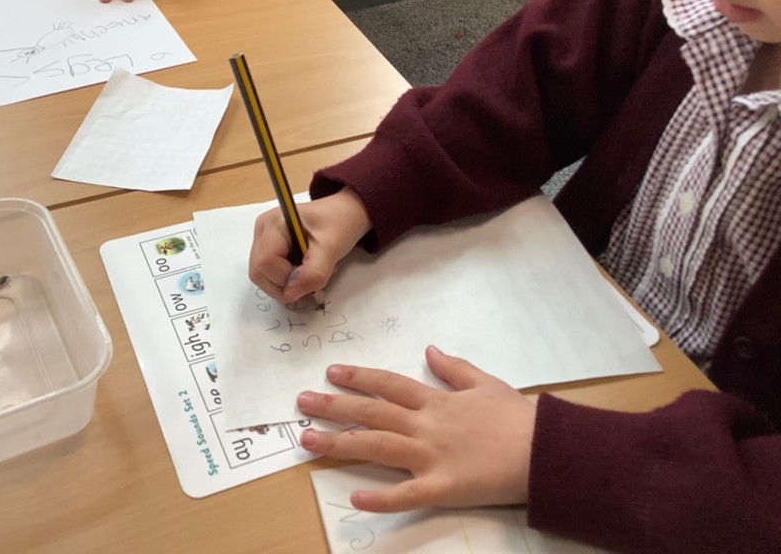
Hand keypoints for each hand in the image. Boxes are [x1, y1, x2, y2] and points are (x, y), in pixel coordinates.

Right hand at [248, 187, 371, 303]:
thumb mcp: (331, 248)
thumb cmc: (339, 223)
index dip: (286, 277)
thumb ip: (313, 273)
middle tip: (309, 279)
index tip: (311, 276)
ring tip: (307, 273)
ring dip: (283, 284)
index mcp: (274, 223)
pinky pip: (267, 273)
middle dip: (283, 284)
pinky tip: (301, 270)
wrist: (344, 214)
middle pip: (258, 271)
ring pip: (261, 275)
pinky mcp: (267, 248)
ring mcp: (262, 239)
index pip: (266, 262)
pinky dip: (284, 279)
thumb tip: (290, 295)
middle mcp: (262, 230)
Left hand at [297, 346, 535, 510]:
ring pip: (377, 446)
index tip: (331, 372)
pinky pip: (407, 495)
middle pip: (372, 412)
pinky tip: (354, 497)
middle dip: (334, 406)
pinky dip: (381, 498)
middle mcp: (427, 425)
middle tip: (301, 401)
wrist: (546, 451)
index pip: (389, 384)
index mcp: (437, 401)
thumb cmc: (518, 418)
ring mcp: (432, 456)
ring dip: (339, 443)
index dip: (358, 377)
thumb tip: (428, 349)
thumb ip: (454, 368)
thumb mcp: (486, 383)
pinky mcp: (443, 487)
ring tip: (307, 440)